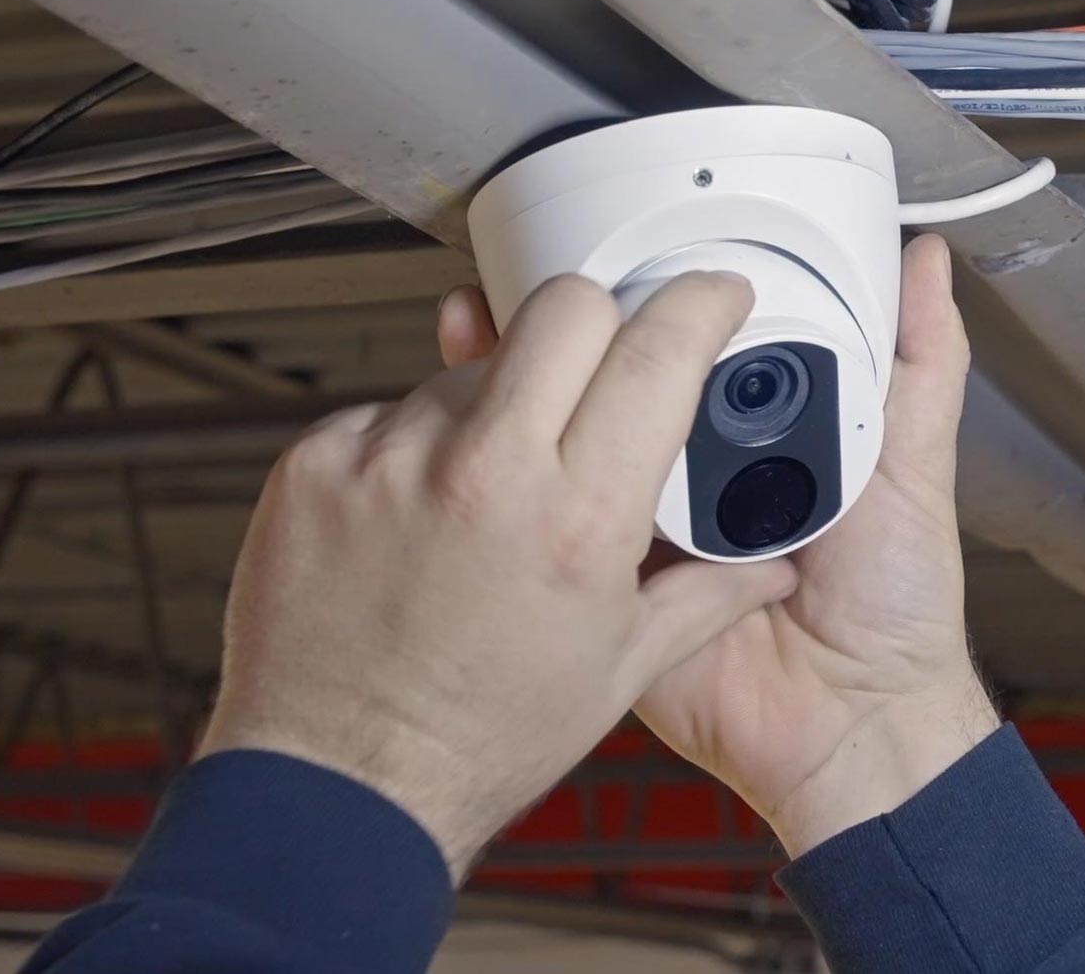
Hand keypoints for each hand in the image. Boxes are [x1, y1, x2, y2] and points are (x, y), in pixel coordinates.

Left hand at [201, 272, 797, 878]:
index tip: (709, 297)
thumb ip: (705, 597)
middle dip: (601, 318)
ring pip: (473, 361)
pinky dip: (417, 445)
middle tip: (603, 363)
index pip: (658, 352)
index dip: (699, 305)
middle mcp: (483, 472)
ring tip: (490, 491)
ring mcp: (390, 459)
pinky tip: (421, 515)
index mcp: (577, 519)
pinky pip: (388, 409)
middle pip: (565, 306)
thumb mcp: (618, 670)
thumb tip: (766, 567)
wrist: (337, 787)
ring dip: (501, 400)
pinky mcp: (318, 463)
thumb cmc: (473, 741)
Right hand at [437, 235, 997, 856]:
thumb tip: (927, 262)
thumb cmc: (895, 603)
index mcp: (755, 431)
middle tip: (535, 278)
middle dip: (572, 331)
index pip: (694, 344)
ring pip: (575, 442)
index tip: (617, 233)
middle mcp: (694, 470)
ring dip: (527, 388)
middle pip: (620, 384)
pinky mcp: (611, 583)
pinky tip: (481, 426)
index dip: (656, 292)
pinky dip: (518, 482)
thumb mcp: (915, 463)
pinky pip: (558, 525)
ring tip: (489, 319)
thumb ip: (919, 365)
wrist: (857, 722)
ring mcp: (646, 524)